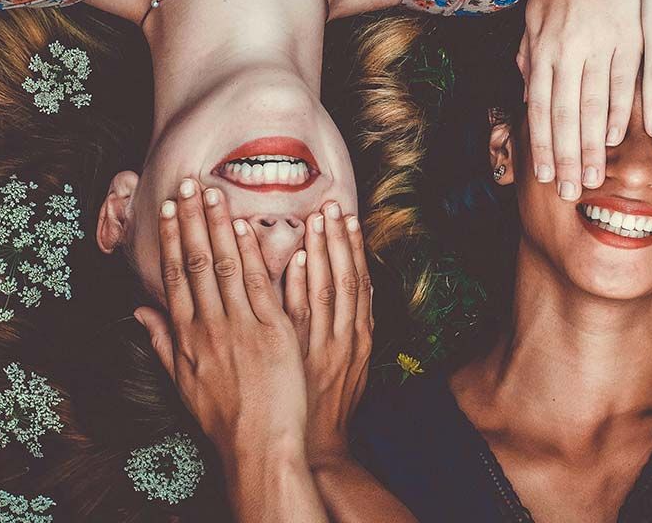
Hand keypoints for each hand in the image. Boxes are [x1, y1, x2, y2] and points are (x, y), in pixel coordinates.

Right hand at [134, 179, 307, 460]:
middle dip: (191, 220)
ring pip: (226, 265)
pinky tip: (245, 226)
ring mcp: (241, 325)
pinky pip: (259, 284)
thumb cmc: (222, 416)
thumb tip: (140, 310)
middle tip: (187, 184)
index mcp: (187, 335)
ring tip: (213, 192)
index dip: (171, 239)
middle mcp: (210, 325)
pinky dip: (251, 253)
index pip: (175, 275)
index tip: (169, 209)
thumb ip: (162, 341)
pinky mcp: (273, 330)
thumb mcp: (182, 381)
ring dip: (219, 225)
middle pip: (196, 262)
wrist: (258, 443)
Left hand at [290, 201, 373, 468]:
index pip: (358, 282)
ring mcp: (322, 347)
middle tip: (331, 205)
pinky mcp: (298, 358)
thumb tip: (352, 286)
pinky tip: (292, 260)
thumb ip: (350, 324)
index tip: (348, 217)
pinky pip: (299, 316)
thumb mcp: (350, 363)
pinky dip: (297, 287)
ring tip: (315, 219)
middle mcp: (345, 338)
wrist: (312, 447)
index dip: (353, 248)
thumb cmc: (326, 404)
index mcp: (359, 337)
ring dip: (320, 253)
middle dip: (338, 240)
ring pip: (325, 291)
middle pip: (345, 279)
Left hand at [518, 0, 642, 200]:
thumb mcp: (533, 22)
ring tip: (594, 177)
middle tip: (570, 192)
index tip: (545, 176)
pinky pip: (623, 83)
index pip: (540, 110)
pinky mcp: (627, 39)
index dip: (542, 146)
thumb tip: (528, 98)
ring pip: (593, 107)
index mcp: (543, 52)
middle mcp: (567, 54)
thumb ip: (530, 60)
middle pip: (565, 117)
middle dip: (567, 158)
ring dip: (593, 146)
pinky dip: (619, 112)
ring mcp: (599, 47)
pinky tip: (617, 139)